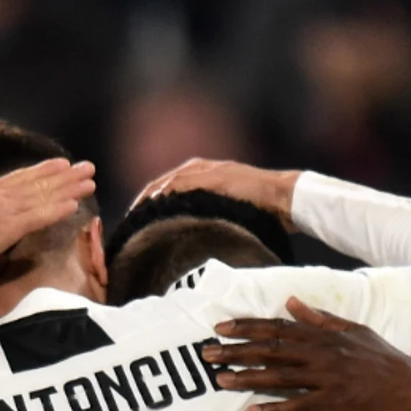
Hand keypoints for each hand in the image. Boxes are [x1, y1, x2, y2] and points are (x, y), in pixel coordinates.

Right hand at [0, 159, 96, 266]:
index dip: (40, 171)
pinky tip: (75, 206)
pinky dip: (57, 210)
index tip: (59, 164)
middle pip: (36, 183)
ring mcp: (4, 210)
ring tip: (90, 182)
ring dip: (69, 189)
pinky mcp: (9, 227)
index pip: (16, 179)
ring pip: (43, 196)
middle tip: (87, 168)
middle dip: (63, 175)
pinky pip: (39, 217)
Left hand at [132, 158, 299, 226]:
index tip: (133, 224)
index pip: (165, 189)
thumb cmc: (261, 211)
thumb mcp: (227, 213)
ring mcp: (206, 170)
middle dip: (141, 203)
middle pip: (159, 184)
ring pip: (166, 182)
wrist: (284, 198)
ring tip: (134, 217)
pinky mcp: (213, 175)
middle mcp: (200, 169)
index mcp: (201, 175)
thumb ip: (207, 219)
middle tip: (126, 223)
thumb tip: (189, 242)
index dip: (147, 205)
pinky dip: (166, 193)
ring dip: (148, 199)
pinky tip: (154, 205)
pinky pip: (182, 182)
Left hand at [202, 297, 410, 410]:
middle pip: (270, 350)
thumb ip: (320, 317)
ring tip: (220, 380)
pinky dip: (275, 409)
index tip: (220, 327)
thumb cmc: (381, 356)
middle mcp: (320, 353)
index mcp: (323, 334)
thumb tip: (293, 302)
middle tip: (207, 354)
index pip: (276, 327)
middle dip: (235, 351)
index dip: (246, 326)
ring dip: (246, 378)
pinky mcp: (333, 402)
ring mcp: (326, 378)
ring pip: (278, 377)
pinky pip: (298, 406)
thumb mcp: (353, 329)